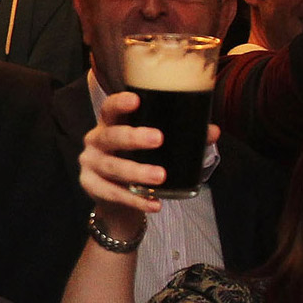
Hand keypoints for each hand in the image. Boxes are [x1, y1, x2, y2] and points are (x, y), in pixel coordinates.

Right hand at [79, 91, 167, 223]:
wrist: (114, 197)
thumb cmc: (136, 160)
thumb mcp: (153, 148)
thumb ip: (180, 138)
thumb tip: (212, 131)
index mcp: (110, 124)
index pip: (109, 108)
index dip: (120, 103)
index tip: (136, 99)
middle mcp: (96, 140)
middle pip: (110, 136)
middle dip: (133, 137)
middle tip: (158, 139)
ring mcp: (90, 164)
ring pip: (112, 167)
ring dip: (137, 171)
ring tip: (160, 177)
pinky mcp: (90, 186)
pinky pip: (112, 193)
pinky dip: (135, 199)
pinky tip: (153, 203)